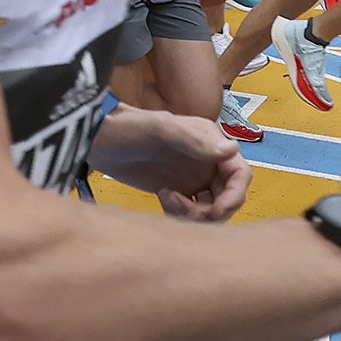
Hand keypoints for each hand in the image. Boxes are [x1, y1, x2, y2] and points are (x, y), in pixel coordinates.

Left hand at [89, 106, 250, 221]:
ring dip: (196, 213)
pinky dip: (182, 214)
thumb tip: (232, 150)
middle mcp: (206, 161)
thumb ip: (196, 141)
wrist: (100, 140)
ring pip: (211, 208)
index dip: (235, 194)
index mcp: (210, 142)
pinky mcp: (176, 191)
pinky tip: (163, 198)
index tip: (218, 209)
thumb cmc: (129, 127)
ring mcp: (192, 177)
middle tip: (188, 209)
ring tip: (169, 200)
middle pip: (229, 196)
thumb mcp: (162, 129)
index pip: (240, 173)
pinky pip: (192, 212)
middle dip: (214, 210)